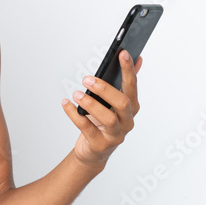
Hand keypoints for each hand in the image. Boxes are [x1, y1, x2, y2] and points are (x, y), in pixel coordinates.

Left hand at [62, 49, 143, 167]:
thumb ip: (125, 82)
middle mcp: (127, 121)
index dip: (128, 69)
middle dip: (105, 89)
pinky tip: (66, 104)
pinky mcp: (100, 144)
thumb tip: (138, 59)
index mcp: (132, 107)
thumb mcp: (113, 102)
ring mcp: (115, 135)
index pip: (132, 86)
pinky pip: (86, 128)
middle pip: (122, 103)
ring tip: (76, 94)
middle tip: (87, 79)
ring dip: (90, 103)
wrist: (93, 151)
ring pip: (108, 118)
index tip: (122, 53)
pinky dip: (74, 115)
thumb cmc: (102, 122)